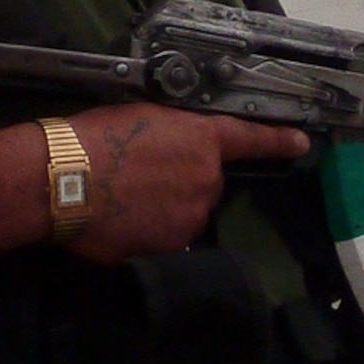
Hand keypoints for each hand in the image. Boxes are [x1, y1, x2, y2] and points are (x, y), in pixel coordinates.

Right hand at [60, 104, 309, 263]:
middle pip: (205, 183)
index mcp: (201, 139)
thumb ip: (173, 136)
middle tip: (138, 178)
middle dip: (181, 183)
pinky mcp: (172, 245)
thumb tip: (173, 152)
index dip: (278, 141)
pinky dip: (148, 234)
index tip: (301, 144)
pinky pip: (167, 240)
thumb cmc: (93, 137)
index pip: (250, 139)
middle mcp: (206, 177)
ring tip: (123, 201)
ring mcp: (192, 214)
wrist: (63, 178)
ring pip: (186, 213)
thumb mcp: (141, 118)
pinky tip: (120, 223)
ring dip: (165, 210)